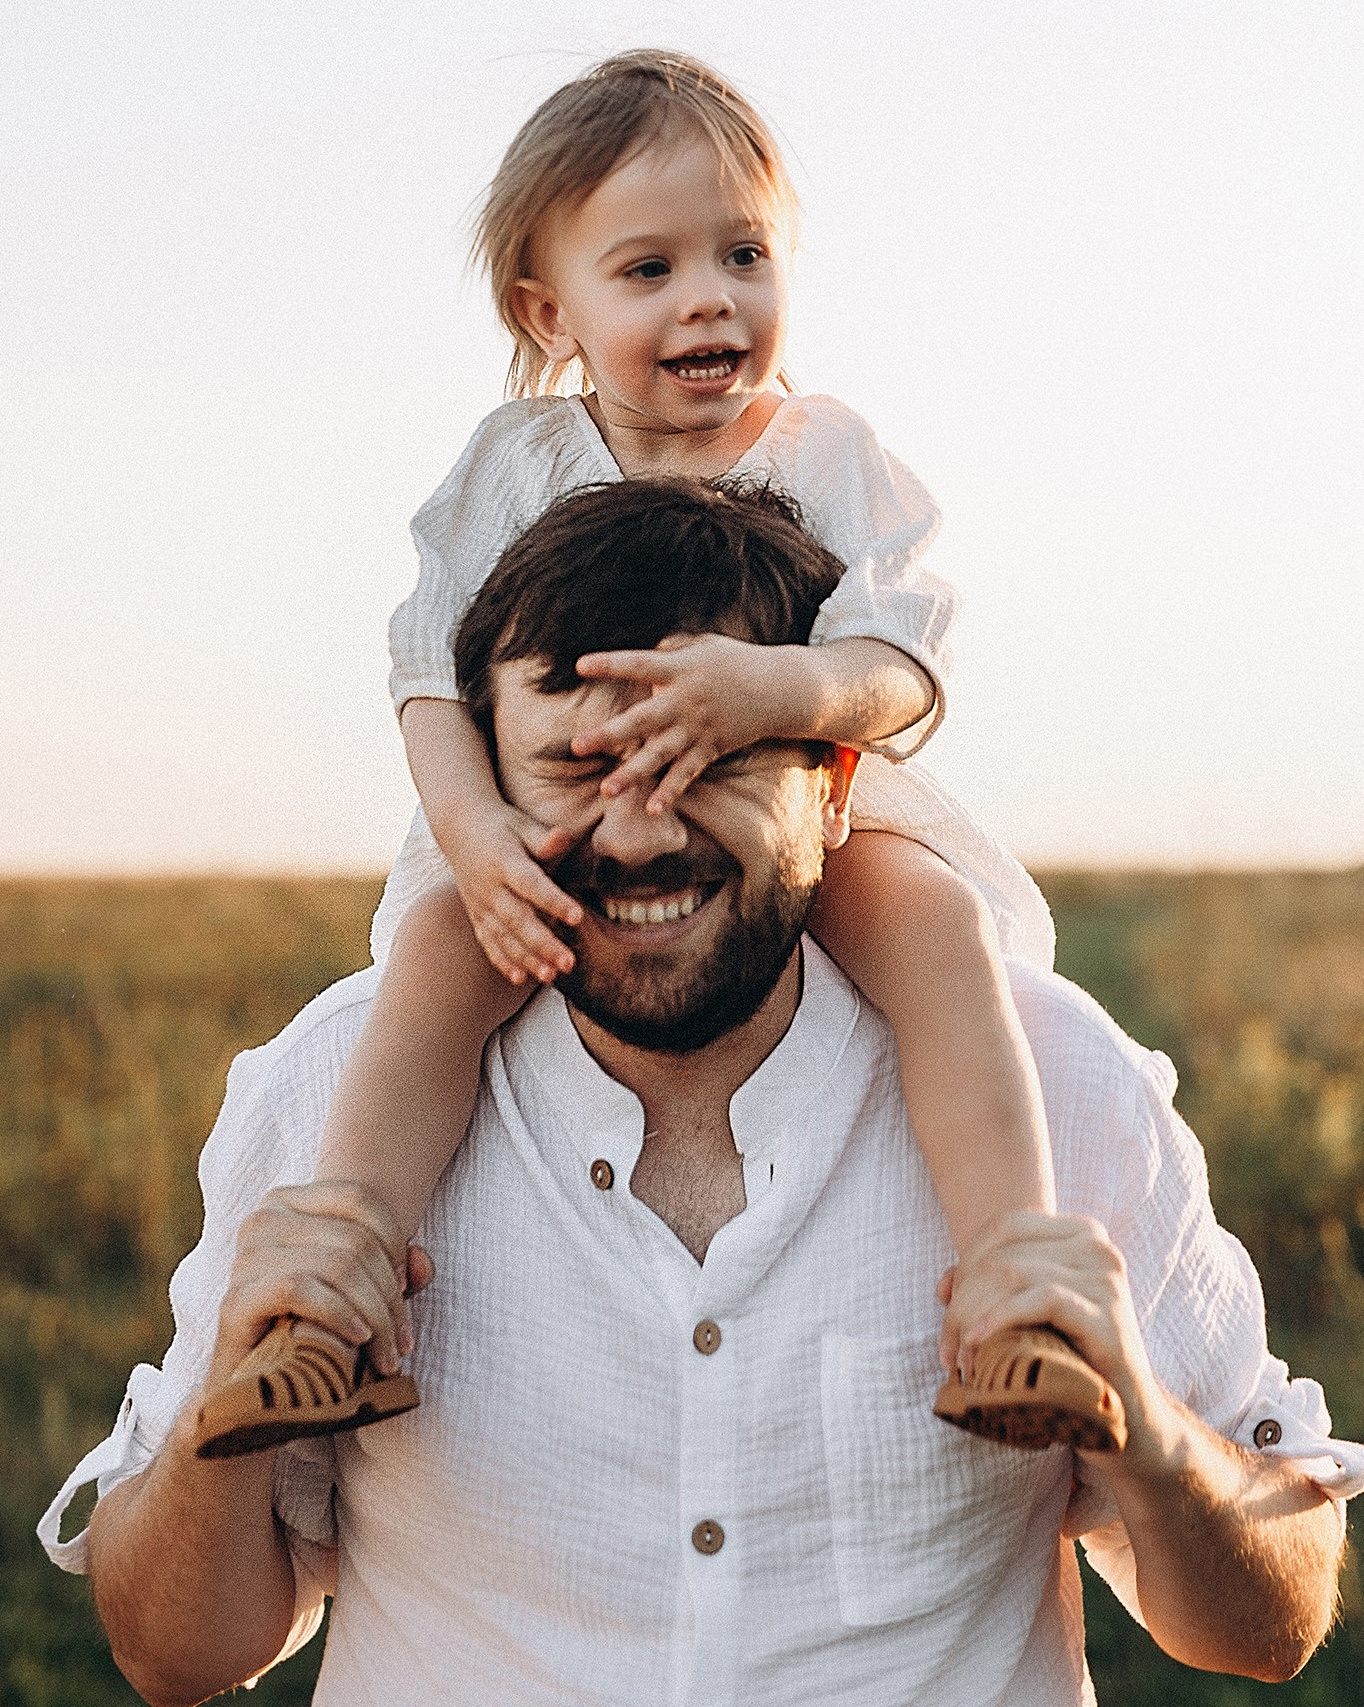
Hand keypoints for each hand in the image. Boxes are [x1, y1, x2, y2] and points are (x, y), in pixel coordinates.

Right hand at [209, 1182, 435, 1389]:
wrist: (255, 1388)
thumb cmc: (313, 1329)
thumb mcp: (366, 1292)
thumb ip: (399, 1270)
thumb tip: (423, 1263)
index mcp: (290, 1202)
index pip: (360, 1198)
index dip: (395, 1242)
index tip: (407, 1288)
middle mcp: (263, 1219)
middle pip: (356, 1240)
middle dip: (391, 1296)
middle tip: (403, 1342)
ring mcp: (245, 1258)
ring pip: (337, 1266)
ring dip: (375, 1316)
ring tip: (387, 1354)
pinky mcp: (235, 1300)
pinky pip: (301, 1290)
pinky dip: (339, 1314)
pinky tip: (357, 1339)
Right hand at [443, 802, 583, 985]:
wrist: (459, 827)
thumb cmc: (502, 825)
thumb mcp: (522, 825)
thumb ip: (543, 838)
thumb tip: (563, 836)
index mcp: (505, 862)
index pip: (532, 885)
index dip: (554, 901)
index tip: (578, 917)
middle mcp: (491, 888)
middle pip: (518, 920)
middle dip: (543, 944)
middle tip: (569, 963)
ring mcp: (481, 905)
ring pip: (503, 936)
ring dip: (526, 959)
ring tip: (549, 976)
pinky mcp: (476, 915)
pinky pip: (488, 941)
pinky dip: (501, 960)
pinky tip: (519, 978)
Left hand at [574, 634, 802, 812]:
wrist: (779, 688)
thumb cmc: (734, 662)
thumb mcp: (702, 646)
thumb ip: (670, 650)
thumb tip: (645, 653)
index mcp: (679, 669)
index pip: (638, 664)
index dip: (610, 665)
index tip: (579, 666)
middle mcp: (685, 701)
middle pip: (641, 720)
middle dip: (608, 734)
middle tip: (576, 746)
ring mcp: (697, 728)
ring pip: (659, 754)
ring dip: (631, 774)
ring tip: (605, 790)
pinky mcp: (710, 748)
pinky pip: (686, 774)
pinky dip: (671, 792)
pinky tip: (651, 810)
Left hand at [937, 1211, 1167, 1464]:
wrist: (1130, 1423)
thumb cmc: (1071, 1365)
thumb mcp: (1025, 1320)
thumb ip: (988, 1291)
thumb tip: (943, 1286)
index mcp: (1080, 1234)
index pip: (1004, 1228)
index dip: (966, 1265)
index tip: (948, 1312)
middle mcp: (1098, 1246)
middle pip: (1002, 1255)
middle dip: (963, 1302)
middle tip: (950, 1351)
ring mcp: (1107, 1278)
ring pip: (1012, 1273)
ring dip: (973, 1317)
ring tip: (963, 1360)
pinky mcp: (1108, 1315)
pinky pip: (1041, 1298)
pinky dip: (998, 1319)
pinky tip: (977, 1345)